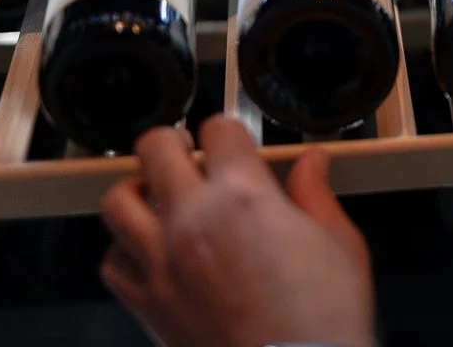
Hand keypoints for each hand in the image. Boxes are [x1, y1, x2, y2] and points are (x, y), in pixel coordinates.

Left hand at [100, 115, 374, 346]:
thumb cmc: (321, 322)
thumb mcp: (340, 244)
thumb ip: (316, 194)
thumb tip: (312, 163)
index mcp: (244, 196)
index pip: (220, 130)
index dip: (231, 130)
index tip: (236, 140)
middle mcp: (192, 221)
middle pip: (155, 148)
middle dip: (173, 141)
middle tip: (188, 151)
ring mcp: (162, 262)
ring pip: (118, 200)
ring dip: (139, 189)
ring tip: (159, 193)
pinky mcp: (147, 303)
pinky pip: (111, 261)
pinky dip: (125, 249)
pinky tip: (151, 250)